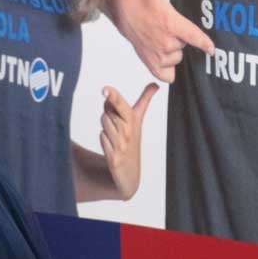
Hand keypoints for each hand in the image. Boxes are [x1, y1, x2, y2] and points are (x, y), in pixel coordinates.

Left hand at [99, 83, 158, 199]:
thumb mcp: (138, 120)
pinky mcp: (114, 158)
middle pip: (109, 112)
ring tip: (114, 132)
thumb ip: (144, 100)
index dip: (115, 97)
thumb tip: (155, 85)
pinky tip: (111, 145)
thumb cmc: (132, 141)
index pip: (124, 105)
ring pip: (104, 122)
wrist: (130, 173)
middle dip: (108, 108)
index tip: (105, 89)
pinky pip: (102, 137)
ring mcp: (121, 145)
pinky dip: (104, 138)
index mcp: (135, 120)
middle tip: (113, 113)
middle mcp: (129, 132)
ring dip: (105, 124)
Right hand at [111, 0, 213, 82]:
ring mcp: (155, 53)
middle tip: (171, 26)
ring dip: (174, 51)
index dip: (206, 44)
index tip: (212, 49)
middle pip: (185, 46)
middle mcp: (163, 40)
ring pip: (176, 58)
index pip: (195, 38)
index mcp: (169, 22)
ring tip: (164, 37)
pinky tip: (164, 56)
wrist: (117, 5)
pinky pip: (165, 75)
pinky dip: (167, 69)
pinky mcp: (147, 61)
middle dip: (182, 38)